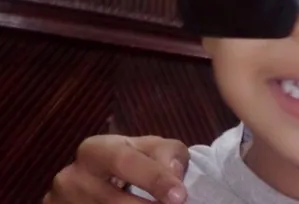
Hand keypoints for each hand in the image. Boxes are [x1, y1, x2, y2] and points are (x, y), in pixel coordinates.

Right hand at [43, 134, 188, 203]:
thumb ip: (167, 152)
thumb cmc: (131, 162)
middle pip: (113, 200)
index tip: (180, 196)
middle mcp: (71, 178)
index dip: (155, 179)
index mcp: (93, 150)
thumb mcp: (149, 148)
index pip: (125, 163)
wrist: (98, 182)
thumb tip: (173, 173)